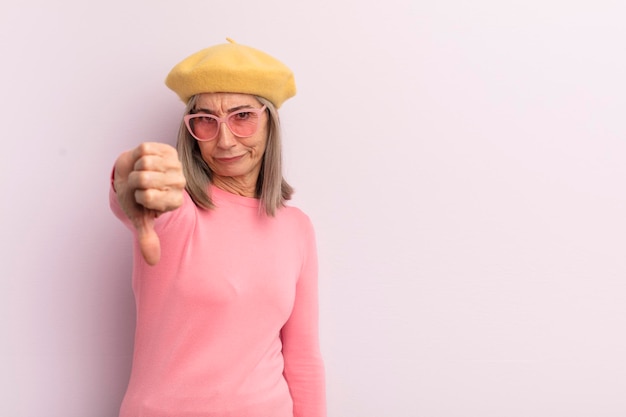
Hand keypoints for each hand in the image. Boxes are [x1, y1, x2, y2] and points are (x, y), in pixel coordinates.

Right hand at [113, 142, 185, 264]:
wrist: (133, 174)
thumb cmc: (137, 198)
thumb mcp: (140, 218)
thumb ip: (148, 238)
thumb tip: (153, 262)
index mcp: (175, 201)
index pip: (148, 197)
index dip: (138, 196)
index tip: (142, 198)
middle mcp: (180, 183)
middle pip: (144, 178)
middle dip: (134, 182)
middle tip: (140, 185)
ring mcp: (175, 165)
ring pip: (145, 163)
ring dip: (136, 168)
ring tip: (142, 172)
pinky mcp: (168, 149)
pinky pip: (144, 150)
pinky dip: (138, 155)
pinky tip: (144, 160)